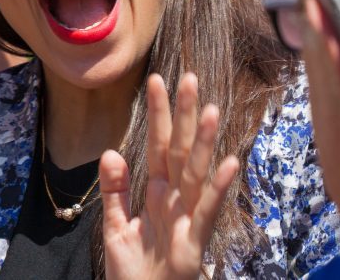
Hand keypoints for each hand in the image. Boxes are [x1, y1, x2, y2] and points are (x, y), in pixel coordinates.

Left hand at [102, 74, 238, 279]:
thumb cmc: (132, 272)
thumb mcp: (116, 226)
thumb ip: (116, 189)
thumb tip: (111, 151)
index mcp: (156, 194)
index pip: (157, 145)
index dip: (158, 115)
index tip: (156, 81)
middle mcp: (175, 200)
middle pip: (179, 150)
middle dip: (183, 116)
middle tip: (189, 77)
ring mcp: (187, 219)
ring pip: (196, 174)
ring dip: (203, 143)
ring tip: (211, 110)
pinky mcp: (193, 243)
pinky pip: (206, 211)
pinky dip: (218, 188)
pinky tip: (228, 163)